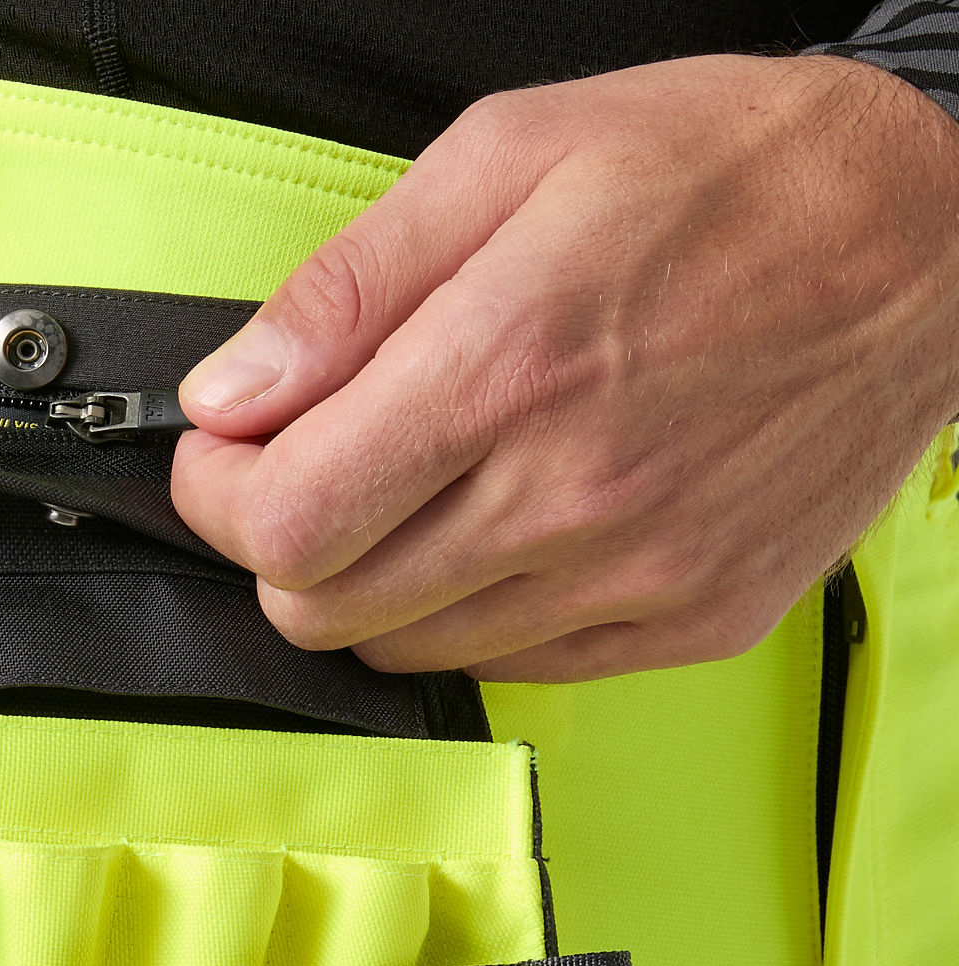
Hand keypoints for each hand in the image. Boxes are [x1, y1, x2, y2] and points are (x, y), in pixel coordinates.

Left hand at [171, 54, 958, 680]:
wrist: (937, 238)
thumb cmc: (732, 176)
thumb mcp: (512, 156)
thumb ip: (346, 289)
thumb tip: (231, 392)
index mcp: (506, 367)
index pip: (282, 524)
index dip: (220, 498)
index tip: (230, 457)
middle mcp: (567, 496)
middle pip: (322, 612)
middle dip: (281, 546)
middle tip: (308, 474)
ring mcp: (634, 578)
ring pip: (405, 651)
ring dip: (373, 583)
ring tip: (419, 488)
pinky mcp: (688, 623)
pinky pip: (513, 668)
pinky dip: (472, 614)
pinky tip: (505, 529)